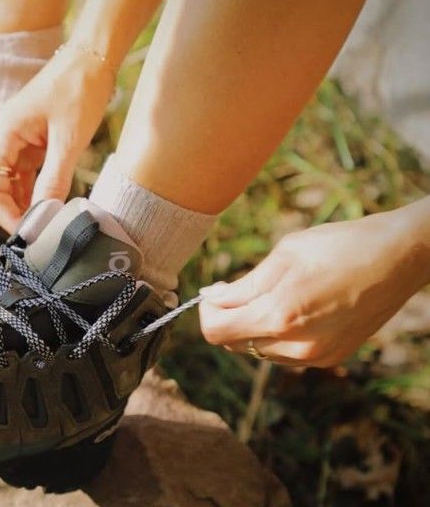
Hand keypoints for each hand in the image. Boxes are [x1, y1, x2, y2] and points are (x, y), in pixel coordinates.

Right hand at [0, 46, 115, 231]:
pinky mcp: (26, 146)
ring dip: (24, 207)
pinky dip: (33, 195)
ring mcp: (11, 143)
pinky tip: (48, 210)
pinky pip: (22, 178)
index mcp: (0, 134)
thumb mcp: (69, 141)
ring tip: (47, 227)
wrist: (90, 61)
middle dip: (13, 214)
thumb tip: (45, 218)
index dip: (5, 215)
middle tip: (40, 236)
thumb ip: (53, 181)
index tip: (29, 234)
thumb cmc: (77, 89)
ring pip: (8, 187)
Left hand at [198, 203, 429, 366]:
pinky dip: (280, 334)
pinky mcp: (332, 358)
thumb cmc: (339, 246)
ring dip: (256, 327)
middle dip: (230, 317)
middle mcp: (297, 345)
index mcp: (280, 316)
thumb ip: (243, 285)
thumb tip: (210, 298)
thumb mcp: (283, 256)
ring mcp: (316, 356)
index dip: (206, 311)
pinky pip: (286, 353)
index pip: (215, 332)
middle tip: (243, 288)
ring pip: (259, 350)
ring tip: (278, 294)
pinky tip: (299, 308)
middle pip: (235, 343)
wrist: (400, 257)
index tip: (216, 292)